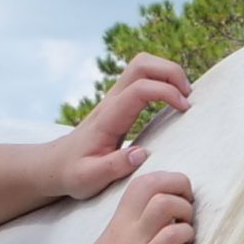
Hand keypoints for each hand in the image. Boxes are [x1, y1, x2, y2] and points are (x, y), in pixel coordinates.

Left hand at [57, 54, 195, 199]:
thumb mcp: (89, 179)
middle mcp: (111, 102)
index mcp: (108, 118)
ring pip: (142, 65)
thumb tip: (141, 154)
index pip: (139, 89)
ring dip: (168, 73)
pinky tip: (173, 101)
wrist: (55, 165)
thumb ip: (114, 167)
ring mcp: (115, 99)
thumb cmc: (73, 173)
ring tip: (183, 98)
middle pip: (142, 64)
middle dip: (171, 72)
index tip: (185, 109)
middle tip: (188, 97)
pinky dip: (162, 80)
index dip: (166, 91)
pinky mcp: (120, 103)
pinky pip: (142, 78)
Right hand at [60, 170, 195, 243]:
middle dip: (179, 185)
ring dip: (185, 210)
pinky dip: (186, 234)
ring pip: (164, 202)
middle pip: (152, 182)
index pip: (140, 184)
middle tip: (188, 206)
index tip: (178, 201)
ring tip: (188, 228)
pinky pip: (171, 234)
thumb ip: (124, 238)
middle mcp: (126, 227)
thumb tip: (145, 233)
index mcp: (117, 224)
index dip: (165, 183)